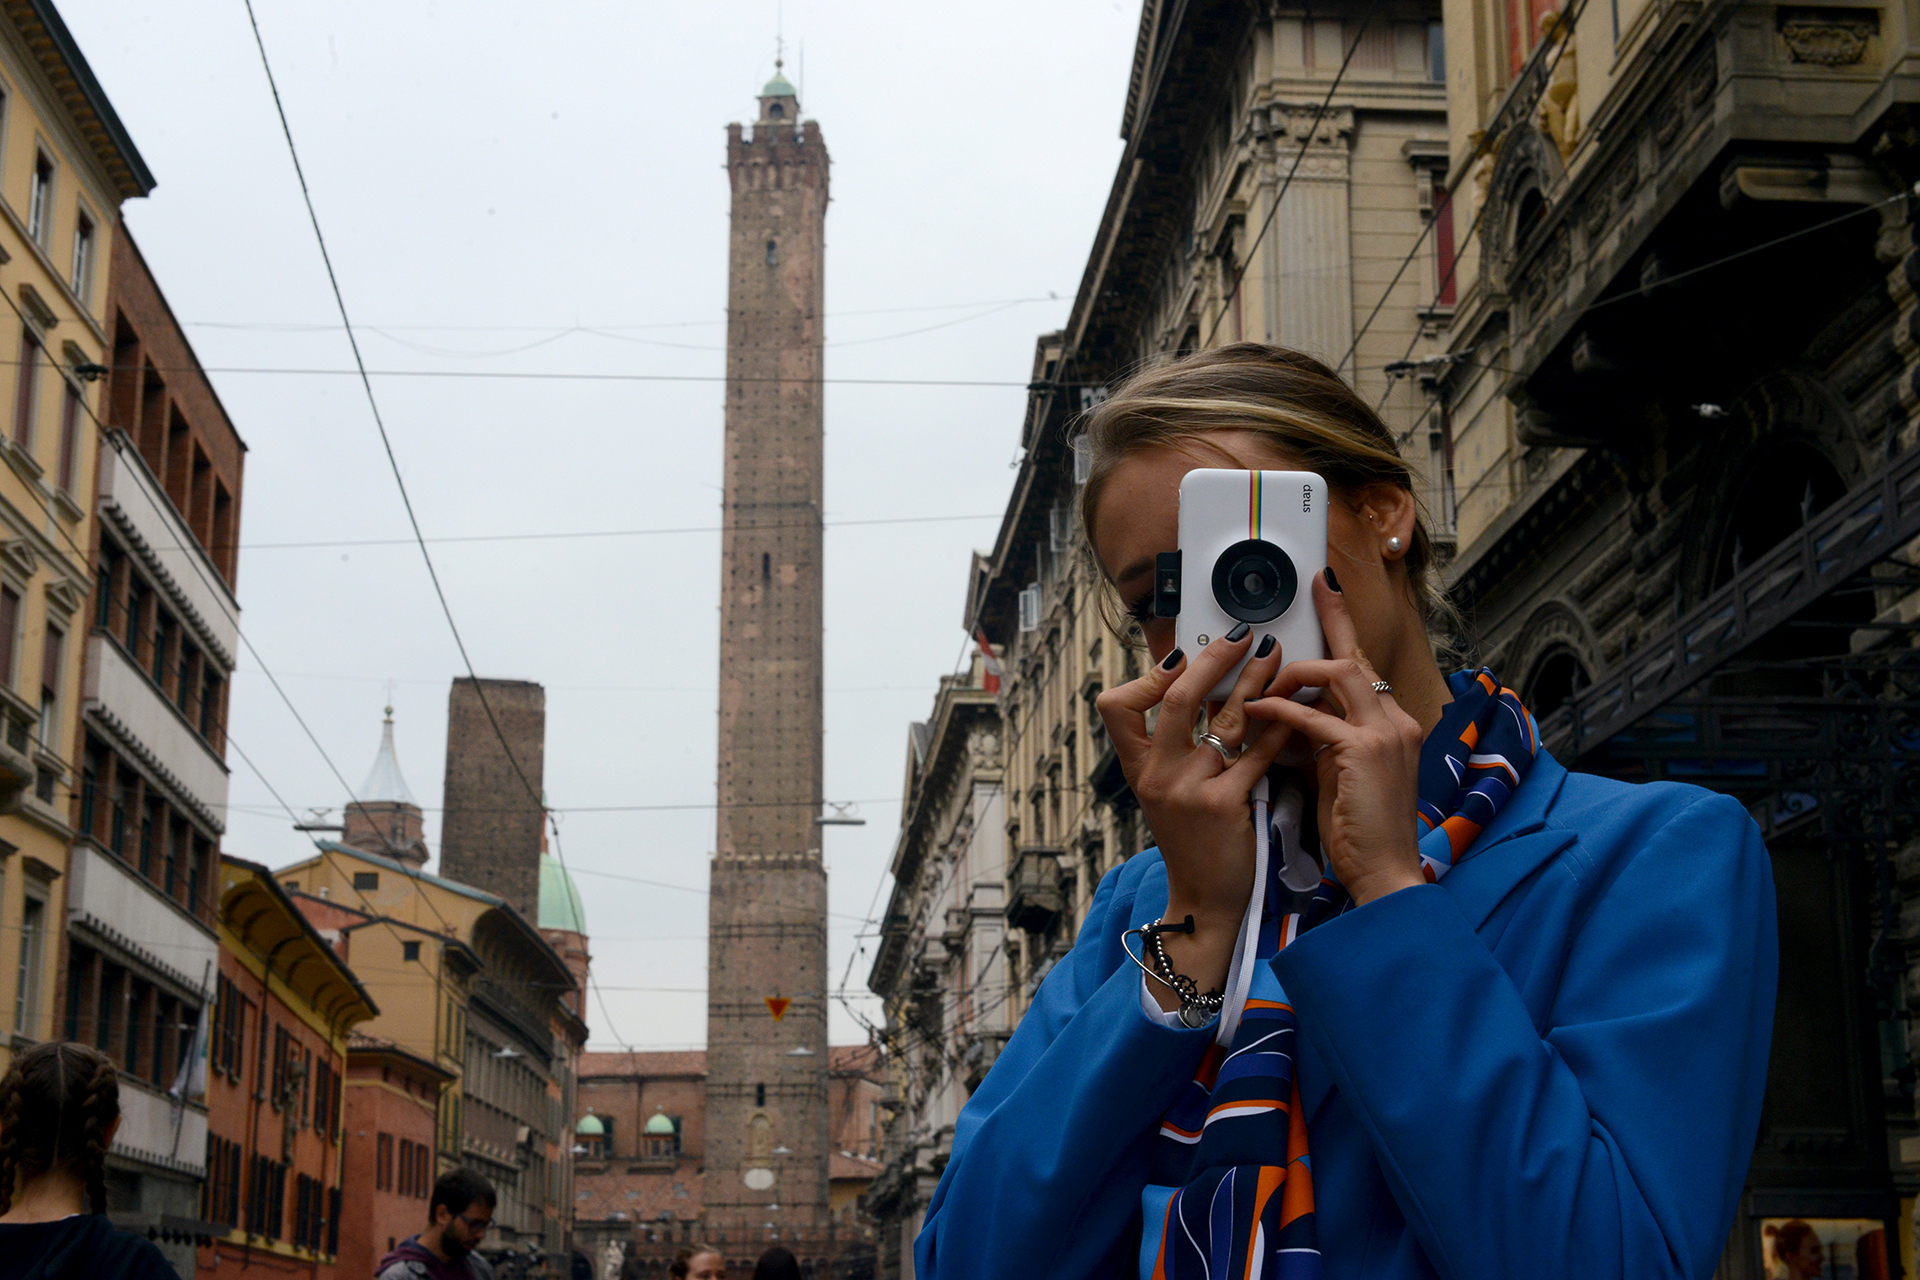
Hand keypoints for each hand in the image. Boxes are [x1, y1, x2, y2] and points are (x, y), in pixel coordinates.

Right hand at [1094, 625, 1289, 1005]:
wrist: (1206, 899)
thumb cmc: (1193, 840)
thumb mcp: (1167, 793)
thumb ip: (1175, 749)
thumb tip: (1196, 689)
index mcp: (1138, 768)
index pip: (1116, 707)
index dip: (1145, 677)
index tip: (1179, 657)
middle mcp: (1156, 775)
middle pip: (1175, 700)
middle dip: (1211, 661)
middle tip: (1240, 636)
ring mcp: (1187, 789)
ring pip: (1223, 721)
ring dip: (1254, 681)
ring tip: (1276, 656)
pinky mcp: (1224, 805)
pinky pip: (1256, 754)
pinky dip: (1278, 727)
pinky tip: (1295, 709)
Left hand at [1246, 572, 1426, 905]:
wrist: (1384, 873)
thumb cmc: (1356, 830)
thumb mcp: (1338, 772)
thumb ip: (1321, 738)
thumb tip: (1285, 713)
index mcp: (1394, 725)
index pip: (1364, 668)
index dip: (1341, 629)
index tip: (1324, 593)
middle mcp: (1396, 720)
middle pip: (1354, 658)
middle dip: (1328, 623)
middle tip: (1302, 594)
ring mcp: (1385, 733)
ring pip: (1338, 674)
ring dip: (1293, 674)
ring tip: (1262, 686)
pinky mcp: (1364, 751)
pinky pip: (1313, 716)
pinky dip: (1280, 712)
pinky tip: (1256, 713)